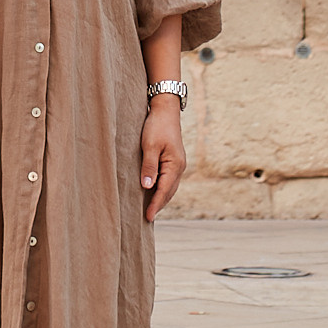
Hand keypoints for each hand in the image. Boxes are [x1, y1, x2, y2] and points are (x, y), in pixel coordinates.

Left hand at [141, 95, 185, 222]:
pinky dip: (162, 188)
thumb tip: (147, 187)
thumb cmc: (157, 126)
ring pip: (170, 187)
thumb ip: (149, 167)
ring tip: (151, 209)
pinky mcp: (174, 160)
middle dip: (159, 205)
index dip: (155, 204)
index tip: (148, 217)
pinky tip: (154, 191)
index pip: (164, 191)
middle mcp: (179, 167)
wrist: (166, 110)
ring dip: (161, 198)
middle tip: (148, 218)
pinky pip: (169, 179)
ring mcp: (178, 163)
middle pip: (169, 191)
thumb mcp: (150, 146)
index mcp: (175, 165)